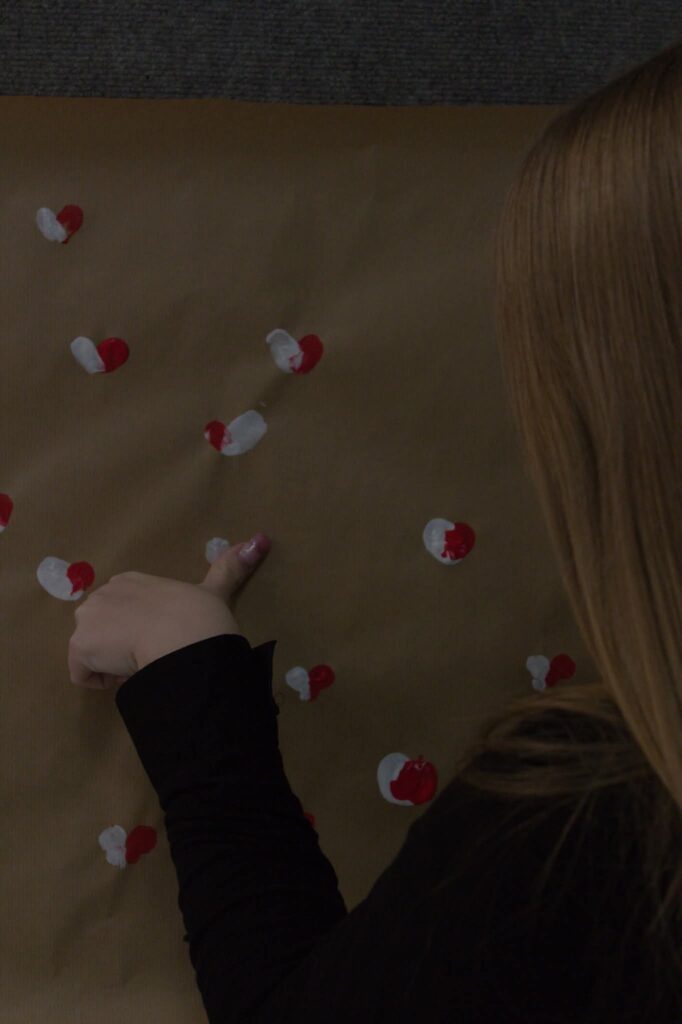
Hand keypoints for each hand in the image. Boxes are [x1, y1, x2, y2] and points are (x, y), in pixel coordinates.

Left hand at [67, 533, 270, 688]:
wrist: (183, 635)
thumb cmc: (198, 614)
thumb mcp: (215, 589)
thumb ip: (231, 567)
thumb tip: (259, 539)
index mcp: (130, 581)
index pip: (123, 612)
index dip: (141, 631)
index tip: (161, 639)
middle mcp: (102, 594)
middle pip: (103, 631)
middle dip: (124, 647)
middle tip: (155, 653)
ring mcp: (88, 620)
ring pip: (93, 652)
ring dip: (114, 664)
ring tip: (144, 664)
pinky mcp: (79, 648)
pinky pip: (83, 674)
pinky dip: (102, 681)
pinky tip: (130, 674)